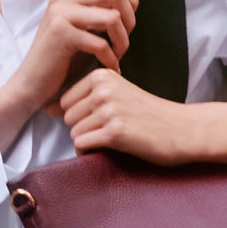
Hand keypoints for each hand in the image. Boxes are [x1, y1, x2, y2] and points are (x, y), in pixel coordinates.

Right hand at [0, 0, 137, 148]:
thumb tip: (132, 1)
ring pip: (113, 17)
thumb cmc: (63, 59)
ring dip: (122, 41)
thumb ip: (102, 10)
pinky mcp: (60, 34)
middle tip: (122, 43)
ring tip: (116, 56)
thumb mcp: (84, 28)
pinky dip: (111, 59)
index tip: (127, 24)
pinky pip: (101, 43)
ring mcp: (60, 13)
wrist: (32, 83)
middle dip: (129, 20)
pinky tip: (108, 68)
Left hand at [57, 68, 190, 164]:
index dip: (81, 115)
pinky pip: (83, 145)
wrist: (182, 129)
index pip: (65, 102)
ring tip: (114, 138)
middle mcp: (104, 89)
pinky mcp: (115, 132)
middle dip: (83, 129)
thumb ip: (85, 96)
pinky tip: (112, 147)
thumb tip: (44, 108)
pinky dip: (92, 152)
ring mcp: (109, 110)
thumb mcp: (117, 93)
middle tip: (110, 129)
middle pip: (67, 118)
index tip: (104, 117)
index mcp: (102, 75)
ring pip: (74, 133)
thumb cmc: (148, 113)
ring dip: (89, 141)